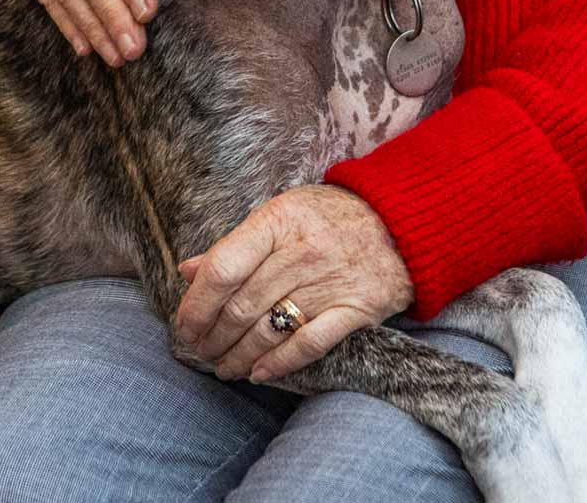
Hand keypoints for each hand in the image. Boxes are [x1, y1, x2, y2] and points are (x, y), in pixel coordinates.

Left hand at [175, 185, 413, 382]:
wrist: (401, 221)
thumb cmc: (329, 217)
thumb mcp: (281, 214)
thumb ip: (235, 244)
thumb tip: (187, 270)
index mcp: (277, 222)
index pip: (223, 268)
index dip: (196, 303)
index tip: (185, 324)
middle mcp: (300, 253)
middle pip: (241, 306)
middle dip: (212, 337)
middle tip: (200, 351)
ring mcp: (329, 283)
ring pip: (268, 330)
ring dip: (237, 355)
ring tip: (222, 366)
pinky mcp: (355, 310)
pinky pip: (308, 344)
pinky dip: (278, 364)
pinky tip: (258, 372)